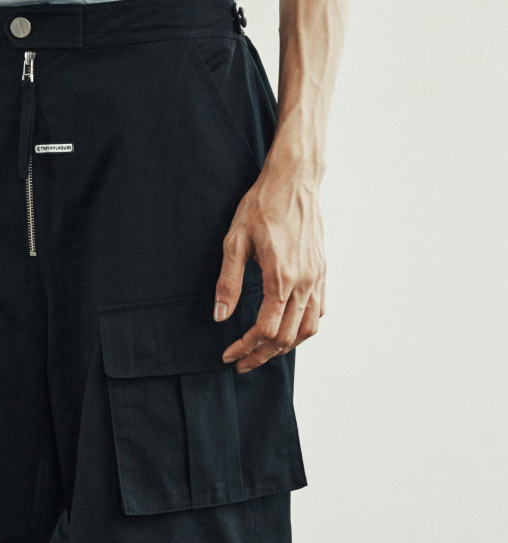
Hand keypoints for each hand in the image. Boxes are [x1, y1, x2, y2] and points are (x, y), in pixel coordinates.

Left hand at [214, 125, 325, 369]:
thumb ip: (228, 281)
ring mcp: (317, 278)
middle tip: (241, 362)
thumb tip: (220, 316)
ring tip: (264, 352)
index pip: (265, 329)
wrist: (294, 180)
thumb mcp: (235, 241)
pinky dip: (304, 328)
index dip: (245, 347)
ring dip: (285, 347)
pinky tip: (288, 329)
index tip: (228, 355)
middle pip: (286, 337)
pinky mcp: (322, 271)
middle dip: (262, 355)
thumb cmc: (262, 205)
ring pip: (308, 329)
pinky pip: (319, 311)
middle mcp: (304, 282)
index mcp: (281, 277)